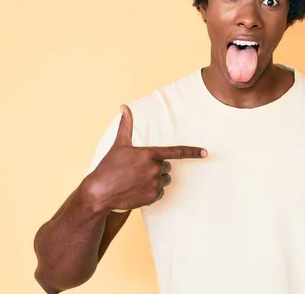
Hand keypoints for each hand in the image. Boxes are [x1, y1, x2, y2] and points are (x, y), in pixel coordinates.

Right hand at [85, 104, 206, 212]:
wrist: (99, 192)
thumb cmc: (109, 166)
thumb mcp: (119, 144)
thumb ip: (126, 125)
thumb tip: (124, 106)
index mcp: (149, 154)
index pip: (176, 152)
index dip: (192, 152)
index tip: (205, 153)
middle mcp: (154, 169)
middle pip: (167, 167)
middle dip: (157, 167)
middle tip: (139, 169)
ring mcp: (154, 184)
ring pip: (164, 180)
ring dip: (155, 179)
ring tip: (137, 179)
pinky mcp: (151, 197)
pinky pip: (159, 193)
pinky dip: (152, 191)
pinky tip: (137, 189)